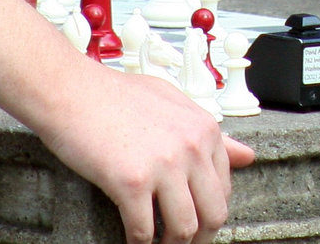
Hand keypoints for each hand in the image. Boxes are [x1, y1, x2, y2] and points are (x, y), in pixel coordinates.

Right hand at [36, 64, 253, 243]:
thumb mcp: (173, 102)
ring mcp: (164, 165)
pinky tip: (132, 241)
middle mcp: (191, 147)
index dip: (211, 211)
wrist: (72, 90)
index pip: (225, 186)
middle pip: (213, 213)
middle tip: (186, 242)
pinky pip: (143, 231)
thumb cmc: (114, 94)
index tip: (199, 220)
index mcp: (204, 129)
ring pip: (184, 229)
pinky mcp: (132, 182)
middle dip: (201, 237)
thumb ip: (209, 132)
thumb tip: (247, 156)